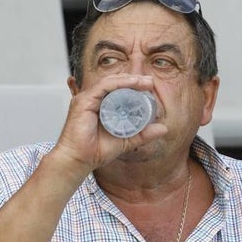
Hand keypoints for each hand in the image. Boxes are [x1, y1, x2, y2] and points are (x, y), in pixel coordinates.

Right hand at [54, 74, 169, 172]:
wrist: (78, 161)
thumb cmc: (94, 152)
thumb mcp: (126, 141)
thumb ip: (142, 134)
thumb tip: (163, 128)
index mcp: (100, 106)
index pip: (118, 91)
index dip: (134, 87)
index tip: (150, 88)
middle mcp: (93, 100)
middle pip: (115, 83)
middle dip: (134, 80)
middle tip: (150, 82)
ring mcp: (87, 99)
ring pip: (110, 82)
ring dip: (129, 80)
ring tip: (145, 82)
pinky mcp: (83, 101)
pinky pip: (103, 86)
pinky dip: (118, 83)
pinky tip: (132, 84)